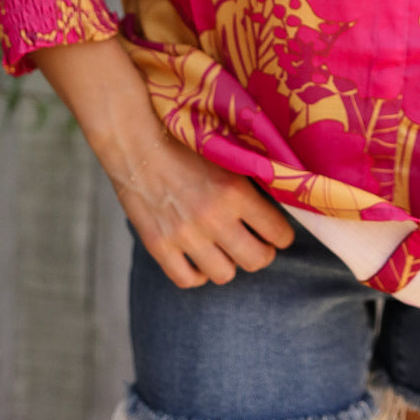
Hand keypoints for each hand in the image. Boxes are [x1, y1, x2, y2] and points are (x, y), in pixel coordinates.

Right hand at [29, 37, 293, 288]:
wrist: (136, 142)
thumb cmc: (184, 140)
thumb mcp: (225, 152)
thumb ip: (252, 175)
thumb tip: (281, 190)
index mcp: (235, 192)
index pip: (278, 233)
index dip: (282, 235)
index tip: (279, 233)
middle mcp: (214, 218)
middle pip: (256, 260)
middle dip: (262, 253)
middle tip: (257, 244)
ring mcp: (185, 236)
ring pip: (225, 275)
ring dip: (229, 263)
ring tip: (226, 249)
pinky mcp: (159, 247)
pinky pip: (187, 280)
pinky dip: (197, 274)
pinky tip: (199, 259)